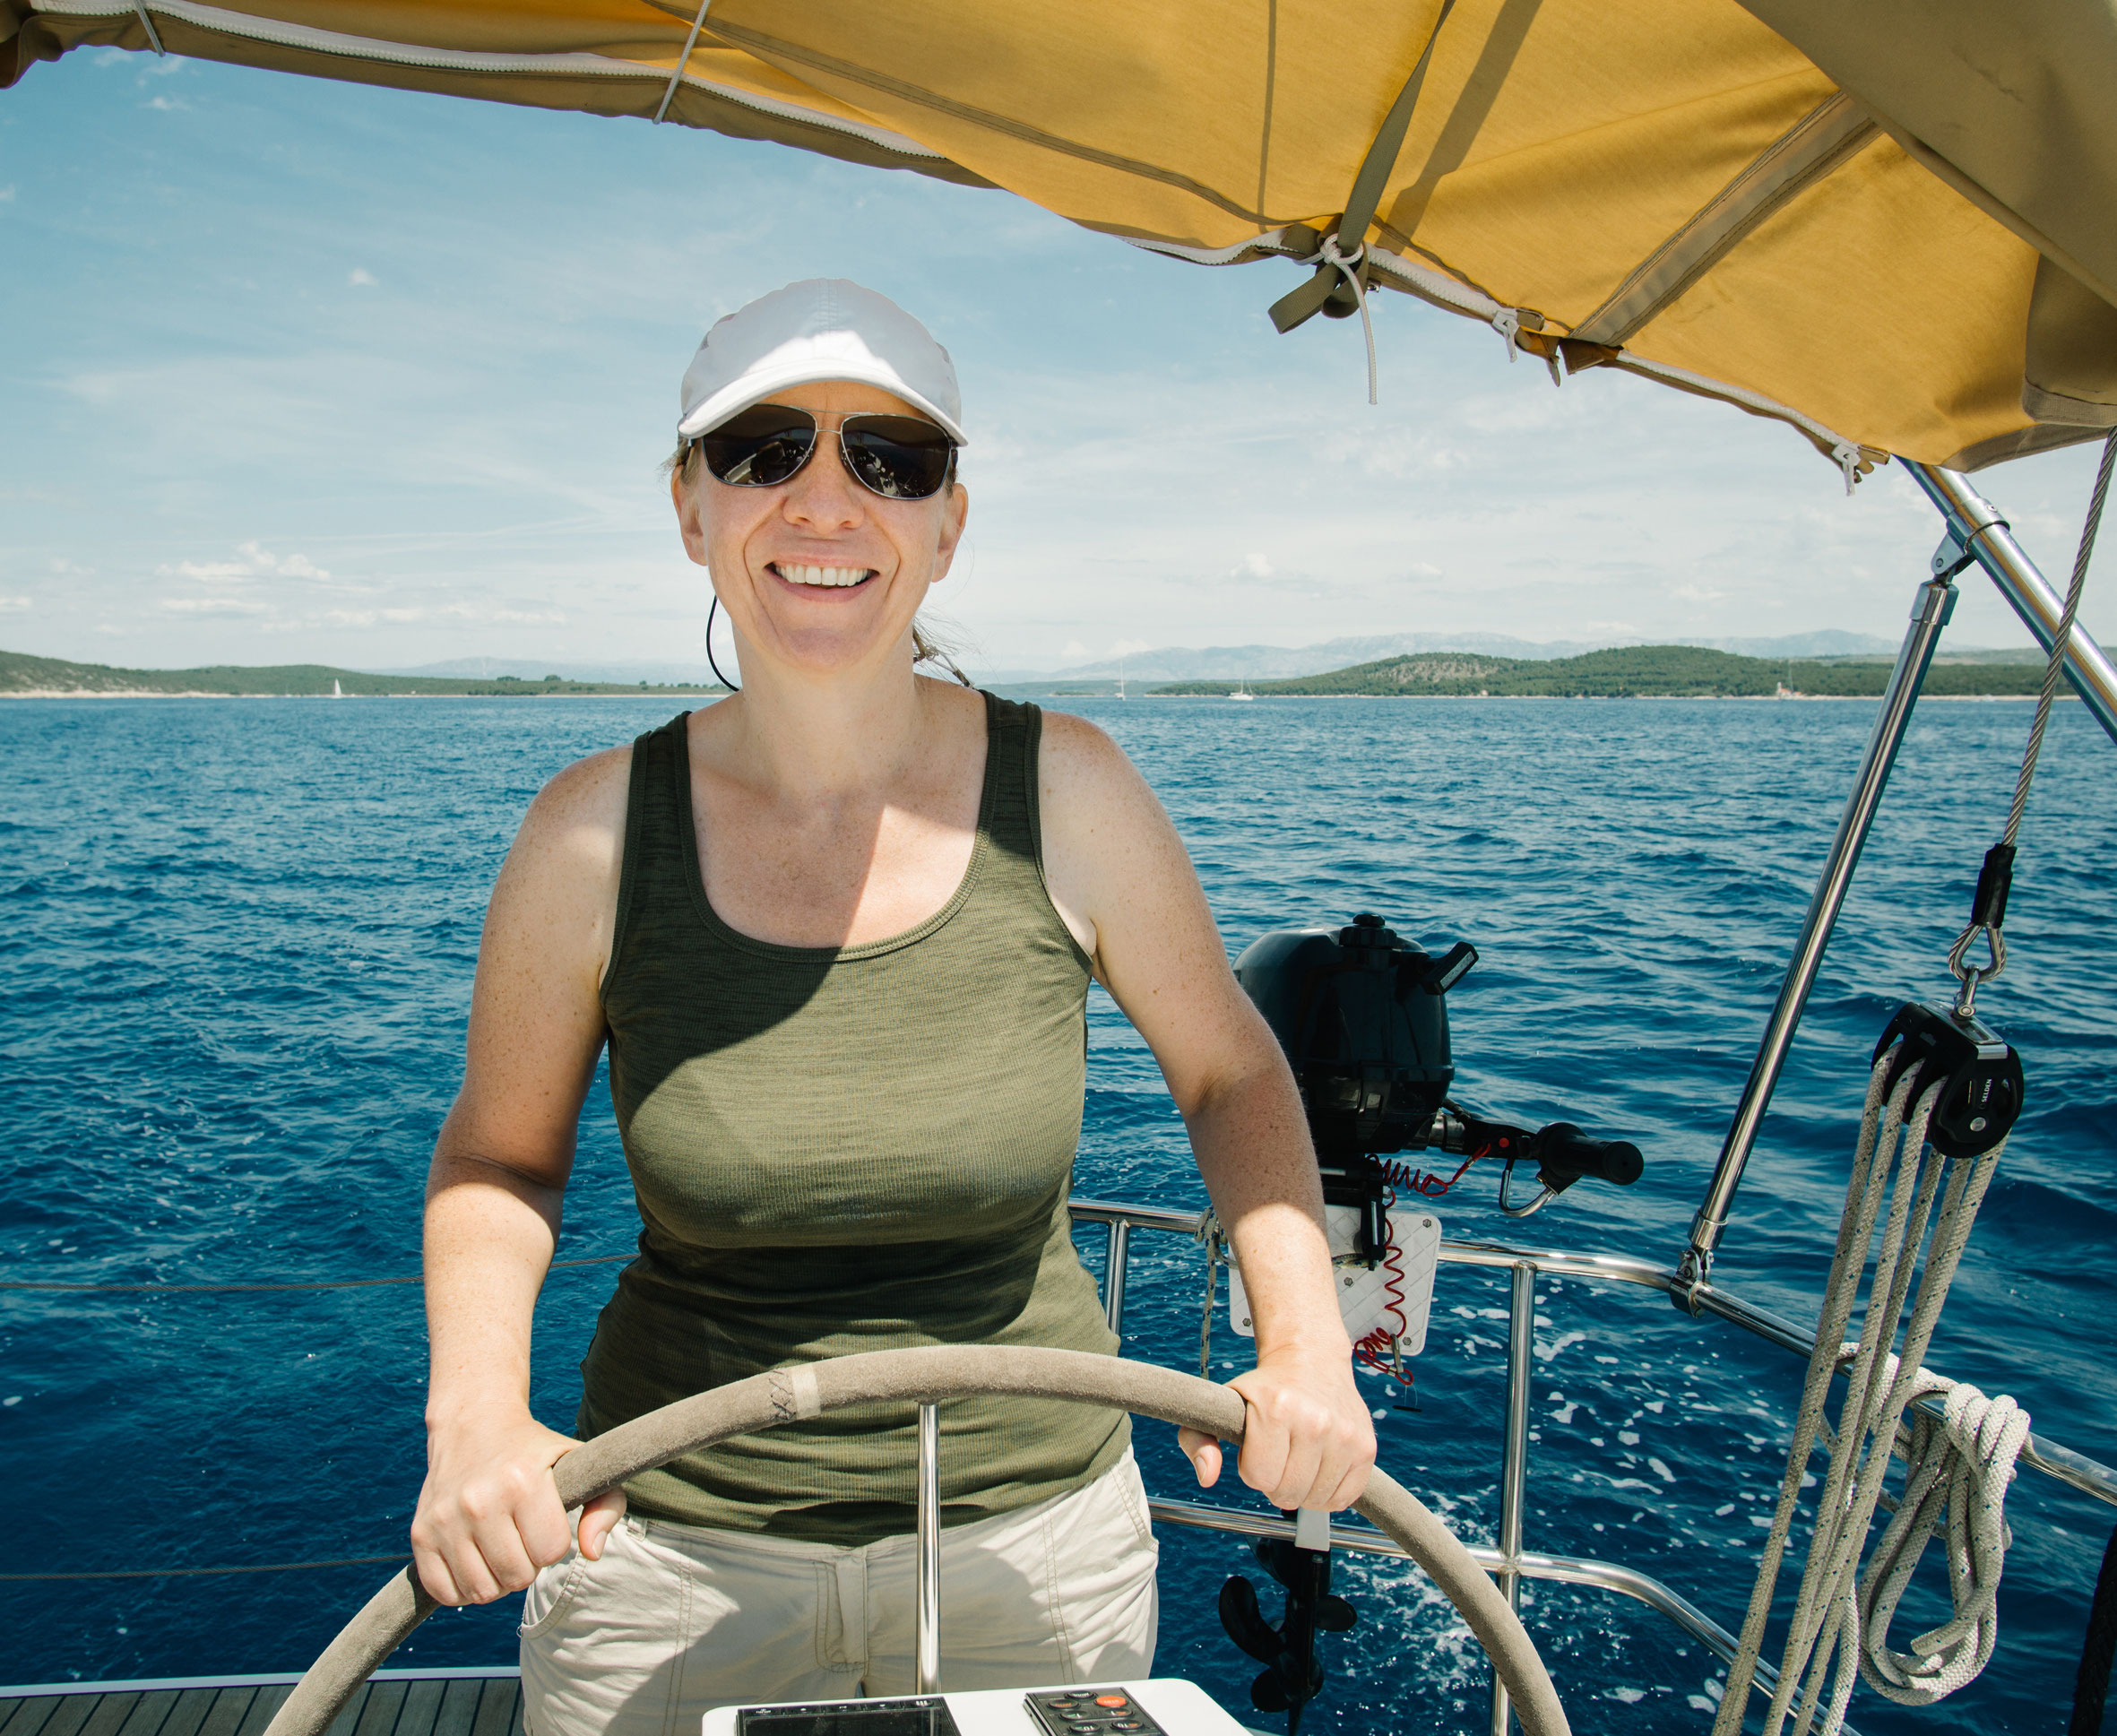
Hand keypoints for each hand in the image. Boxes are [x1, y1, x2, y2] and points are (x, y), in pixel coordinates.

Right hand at [409, 1406, 625, 1605]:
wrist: (473, 1426)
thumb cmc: (535, 1452)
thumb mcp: (579, 1463)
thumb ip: (606, 1505)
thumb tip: (592, 1553)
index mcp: (523, 1481)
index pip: (550, 1551)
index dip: (553, 1543)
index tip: (544, 1522)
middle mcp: (479, 1501)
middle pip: (517, 1577)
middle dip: (527, 1564)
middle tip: (521, 1536)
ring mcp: (445, 1519)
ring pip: (482, 1592)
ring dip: (497, 1579)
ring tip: (500, 1548)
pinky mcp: (420, 1535)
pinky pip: (445, 1592)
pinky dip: (464, 1588)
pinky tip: (475, 1559)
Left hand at [1178, 1343, 1375, 1509]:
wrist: (1310, 1360)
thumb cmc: (1261, 1389)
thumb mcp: (1220, 1406)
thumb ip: (1197, 1440)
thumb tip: (1207, 1477)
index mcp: (1276, 1409)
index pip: (1259, 1476)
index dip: (1252, 1468)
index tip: (1256, 1448)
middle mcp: (1314, 1421)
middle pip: (1287, 1493)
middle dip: (1275, 1482)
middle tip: (1277, 1455)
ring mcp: (1345, 1436)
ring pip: (1315, 1500)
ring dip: (1302, 1490)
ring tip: (1297, 1460)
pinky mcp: (1366, 1448)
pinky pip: (1344, 1499)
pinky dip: (1327, 1494)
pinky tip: (1318, 1469)